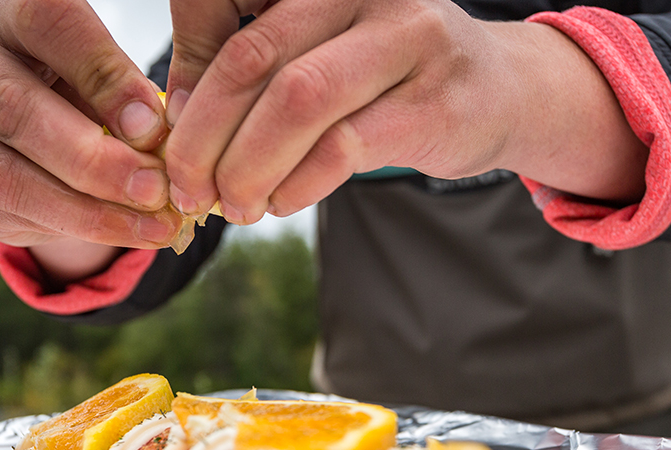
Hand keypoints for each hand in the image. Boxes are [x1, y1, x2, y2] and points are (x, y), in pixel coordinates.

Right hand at [0, 0, 181, 249]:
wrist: (47, 124)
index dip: (105, 78)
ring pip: (4, 176)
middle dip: (93, 161)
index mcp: (7, 10)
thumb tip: (152, 139)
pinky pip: (3, 213)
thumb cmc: (89, 85)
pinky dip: (68, 230)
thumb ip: (129, 98)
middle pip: (11, 108)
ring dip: (86, 212)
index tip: (156, 128)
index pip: (48, 26)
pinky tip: (119, 231)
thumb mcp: (114, 77)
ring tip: (150, 227)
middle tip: (155, 191)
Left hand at [164, 0, 647, 223]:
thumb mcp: (321, 53)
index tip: (169, 144)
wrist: (501, 90)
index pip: (230, 21)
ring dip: (249, 167)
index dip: (189, 87)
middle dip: (207, 136)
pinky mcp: (433, 102)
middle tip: (188, 188)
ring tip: (233, 207)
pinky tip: (281, 204)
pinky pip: (344, 146)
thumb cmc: (390, 76)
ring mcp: (407, 39)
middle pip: (254, 59)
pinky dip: (300, 183)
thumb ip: (259, 73)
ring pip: (298, 102)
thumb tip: (179, 126)